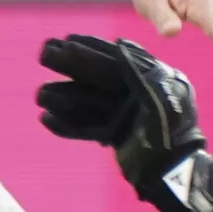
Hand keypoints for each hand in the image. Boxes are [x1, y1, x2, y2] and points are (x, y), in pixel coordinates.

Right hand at [35, 32, 212, 211]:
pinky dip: (67, 125)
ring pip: (87, 102)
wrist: (172, 171)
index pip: (116, 58)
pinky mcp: (115, 136)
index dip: (91, 47)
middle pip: (96, 76)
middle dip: (70, 67)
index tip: (66, 40)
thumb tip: (119, 44)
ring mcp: (124, 115)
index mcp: (150, 79)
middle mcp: (135, 94)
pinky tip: (47, 119)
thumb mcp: (160, 92)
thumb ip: (138, 69)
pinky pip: (87, 127)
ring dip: (63, 98)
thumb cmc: (172, 129)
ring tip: (39, 94)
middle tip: (44, 54)